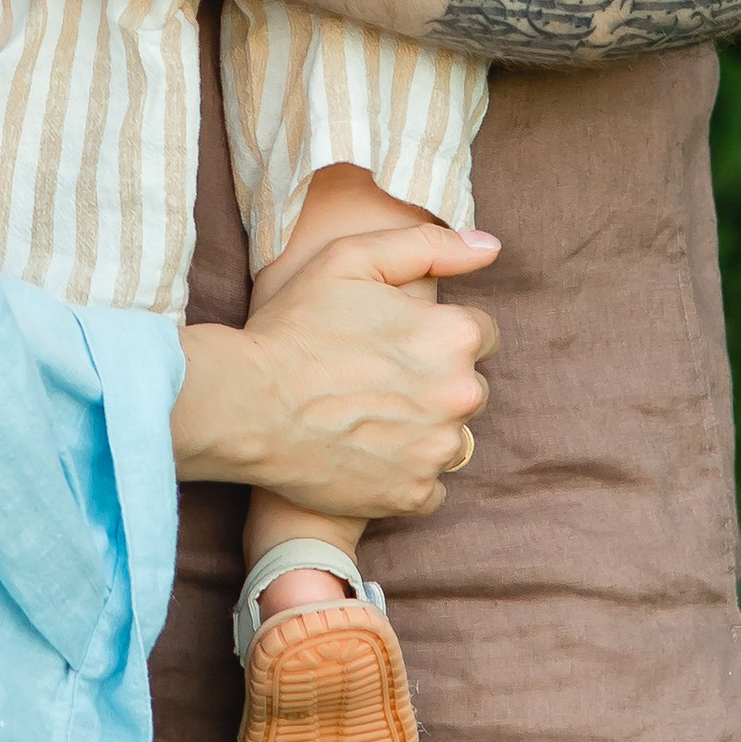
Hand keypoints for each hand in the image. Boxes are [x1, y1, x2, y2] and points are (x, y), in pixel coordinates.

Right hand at [171, 222, 501, 522]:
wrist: (249, 405)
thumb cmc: (297, 327)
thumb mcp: (352, 261)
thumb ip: (427, 247)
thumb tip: (490, 247)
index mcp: (452, 336)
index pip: (480, 333)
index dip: (436, 331)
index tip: (396, 338)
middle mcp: (460, 396)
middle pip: (469, 386)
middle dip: (434, 380)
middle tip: (376, 376)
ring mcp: (439, 451)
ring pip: (450, 436)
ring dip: (422, 428)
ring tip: (367, 415)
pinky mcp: (415, 495)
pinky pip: (430, 485)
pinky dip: (405, 472)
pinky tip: (365, 453)